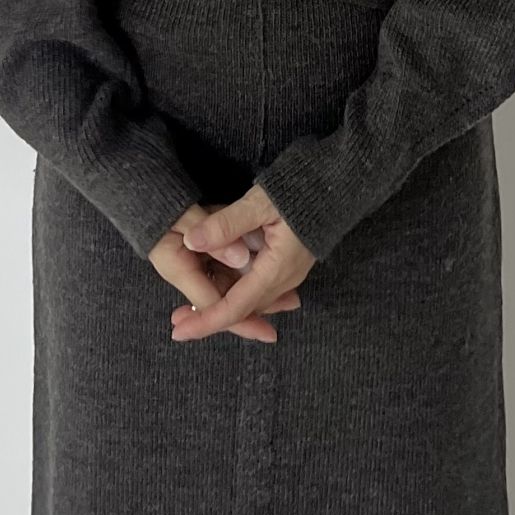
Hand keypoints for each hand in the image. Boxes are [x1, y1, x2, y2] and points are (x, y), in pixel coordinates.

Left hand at [166, 184, 315, 344]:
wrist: (337, 182)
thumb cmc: (299, 190)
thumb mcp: (259, 203)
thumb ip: (226, 224)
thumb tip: (191, 241)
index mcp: (276, 270)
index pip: (236, 307)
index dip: (206, 320)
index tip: (180, 331)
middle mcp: (283, 279)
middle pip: (242, 309)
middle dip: (209, 316)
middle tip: (177, 320)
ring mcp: (287, 273)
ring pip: (250, 299)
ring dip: (221, 304)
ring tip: (191, 306)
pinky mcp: (286, 263)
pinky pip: (258, 286)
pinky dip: (236, 290)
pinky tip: (219, 283)